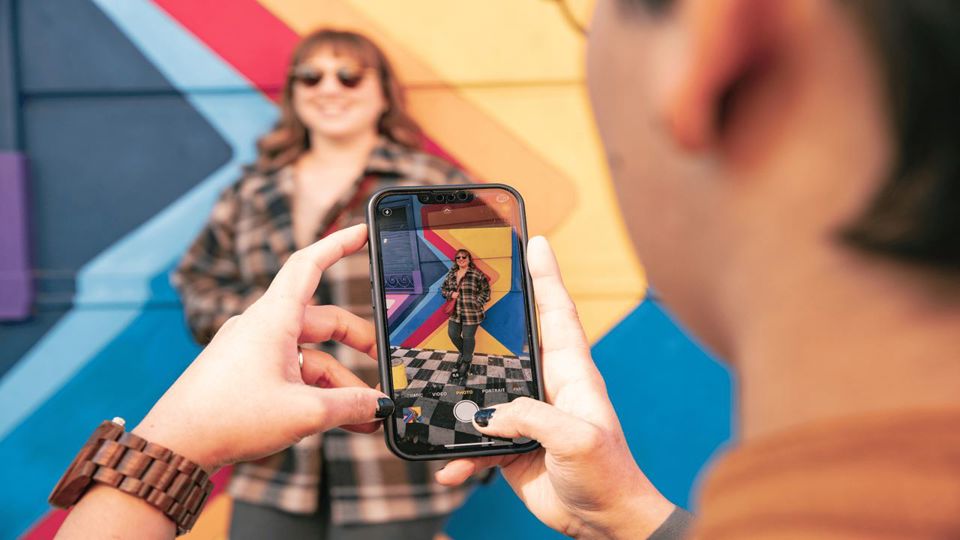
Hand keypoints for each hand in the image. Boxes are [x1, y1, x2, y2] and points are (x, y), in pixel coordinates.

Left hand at [134, 225, 391, 470]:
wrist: (175, 447)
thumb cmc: (225, 418)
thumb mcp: (303, 413)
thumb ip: (350, 405)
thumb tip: (380, 404)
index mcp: (273, 318)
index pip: (310, 264)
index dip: (338, 244)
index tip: (363, 232)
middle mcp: (263, 327)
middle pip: (323, 320)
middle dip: (359, 343)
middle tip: (384, 365)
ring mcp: (254, 350)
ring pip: (312, 356)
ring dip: (341, 383)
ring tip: (367, 414)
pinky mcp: (248, 373)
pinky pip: (294, 373)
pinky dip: (319, 392)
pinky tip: (340, 419)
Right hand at [436, 237, 674, 538]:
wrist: (604, 522)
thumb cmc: (608, 474)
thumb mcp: (576, 439)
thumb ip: (532, 418)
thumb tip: (489, 414)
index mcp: (571, 373)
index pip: (558, 313)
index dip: (546, 276)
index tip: (536, 241)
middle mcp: (546, 386)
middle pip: (510, 341)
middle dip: (485, 318)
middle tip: (458, 292)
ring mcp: (525, 414)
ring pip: (483, 392)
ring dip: (458, 397)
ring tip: (432, 393)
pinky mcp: (510, 444)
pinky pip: (474, 441)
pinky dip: (457, 453)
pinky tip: (446, 467)